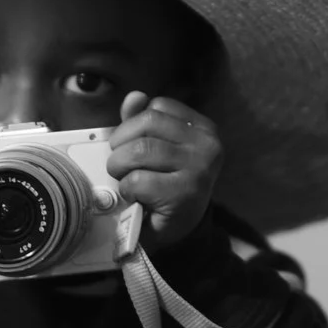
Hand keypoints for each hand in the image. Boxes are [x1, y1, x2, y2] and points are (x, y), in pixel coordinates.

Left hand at [106, 92, 221, 251]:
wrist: (180, 231)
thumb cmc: (166, 185)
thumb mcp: (157, 149)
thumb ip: (143, 122)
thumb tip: (134, 96)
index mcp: (203, 128)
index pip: (158, 107)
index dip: (133, 124)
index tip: (132, 144)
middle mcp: (207, 145)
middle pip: (146, 123)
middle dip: (121, 144)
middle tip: (120, 165)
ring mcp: (199, 169)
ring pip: (139, 150)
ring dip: (120, 168)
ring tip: (126, 180)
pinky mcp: (184, 194)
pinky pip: (138, 180)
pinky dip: (127, 189)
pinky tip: (137, 197)